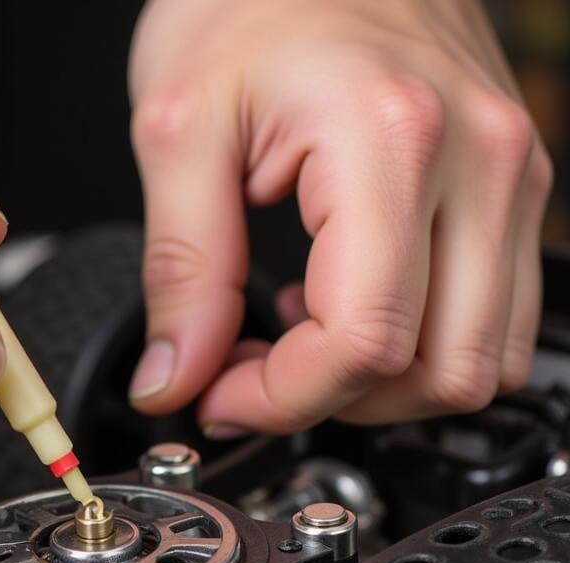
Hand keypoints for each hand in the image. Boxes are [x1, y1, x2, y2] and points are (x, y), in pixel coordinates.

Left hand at [127, 0, 552, 435]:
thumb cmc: (247, 0)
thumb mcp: (178, 133)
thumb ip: (180, 273)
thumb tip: (175, 378)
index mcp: (390, 142)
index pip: (363, 344)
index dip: (282, 399)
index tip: (220, 394)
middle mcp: (477, 161)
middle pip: (442, 372)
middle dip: (335, 400)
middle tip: (256, 372)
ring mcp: (508, 174)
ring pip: (483, 362)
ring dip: (383, 384)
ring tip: (301, 337)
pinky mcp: (509, 185)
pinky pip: (492, 318)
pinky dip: (421, 346)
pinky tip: (351, 305)